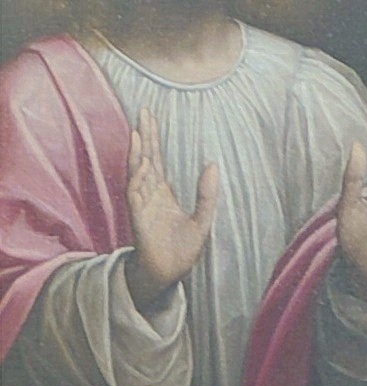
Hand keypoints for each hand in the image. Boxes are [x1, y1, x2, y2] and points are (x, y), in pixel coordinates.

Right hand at [123, 112, 215, 313]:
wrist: (169, 273)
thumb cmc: (182, 249)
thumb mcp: (202, 220)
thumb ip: (207, 195)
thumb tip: (213, 165)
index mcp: (162, 192)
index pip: (156, 158)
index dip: (152, 137)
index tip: (149, 115)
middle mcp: (149, 194)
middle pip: (145, 158)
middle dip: (143, 136)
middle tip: (143, 111)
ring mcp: (142, 205)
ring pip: (137, 173)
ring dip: (137, 154)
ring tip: (138, 133)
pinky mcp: (139, 218)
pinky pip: (135, 195)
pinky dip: (138, 180)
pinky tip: (142, 166)